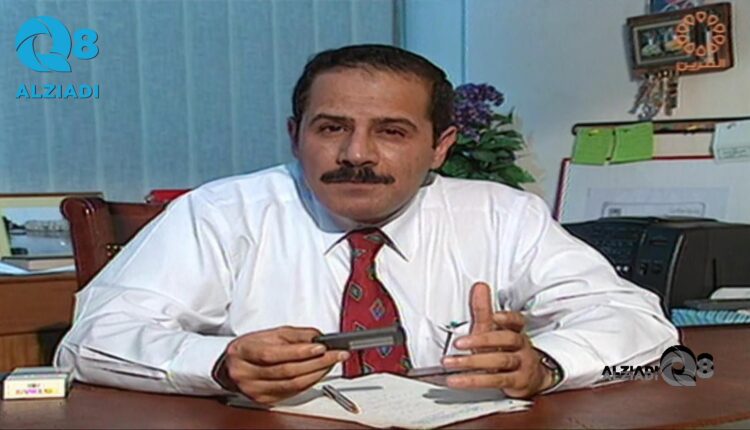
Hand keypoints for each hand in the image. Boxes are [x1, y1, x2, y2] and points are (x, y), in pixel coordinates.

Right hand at [213, 325, 348, 404]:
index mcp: (243, 352)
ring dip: (316, 374)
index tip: (321, 347)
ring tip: (331, 363)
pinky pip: (292, 393)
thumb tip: (317, 337)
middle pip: (286, 371)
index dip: (300, 351)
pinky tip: (318, 373)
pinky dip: (309, 383)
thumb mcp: (268, 334)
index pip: (274, 354)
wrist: (231, 367)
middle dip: (316, 363)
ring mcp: (254, 389)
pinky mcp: (264, 400)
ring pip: (292, 384)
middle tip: (336, 355)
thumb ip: (294, 335)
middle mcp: (246, 373)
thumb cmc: (249, 348)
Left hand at [441, 282, 554, 397]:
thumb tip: (479, 287)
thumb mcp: (494, 330)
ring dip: (472, 362)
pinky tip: (458, 380)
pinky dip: (474, 380)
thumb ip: (484, 310)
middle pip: (507, 340)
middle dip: (482, 340)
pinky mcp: (517, 382)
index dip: (507, 318)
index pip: (517, 321)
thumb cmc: (508, 351)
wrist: (531, 378)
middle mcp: (521, 346)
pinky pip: (496, 380)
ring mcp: (521, 364)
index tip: (495, 316)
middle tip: (458, 343)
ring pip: (501, 360)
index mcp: (516, 331)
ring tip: (450, 362)